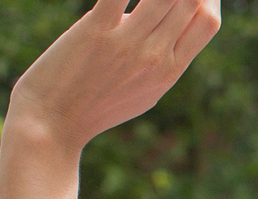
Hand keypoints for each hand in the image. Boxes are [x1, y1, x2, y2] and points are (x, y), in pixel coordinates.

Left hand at [6, 0, 220, 151]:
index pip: (208, 21)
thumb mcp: (140, 92)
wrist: (50, 126)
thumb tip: (160, 25)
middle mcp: (155, 56)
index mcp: (169, 71)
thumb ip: (158, 59)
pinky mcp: (96, 30)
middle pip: (190, 0)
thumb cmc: (91, 108)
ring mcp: (127, 43)